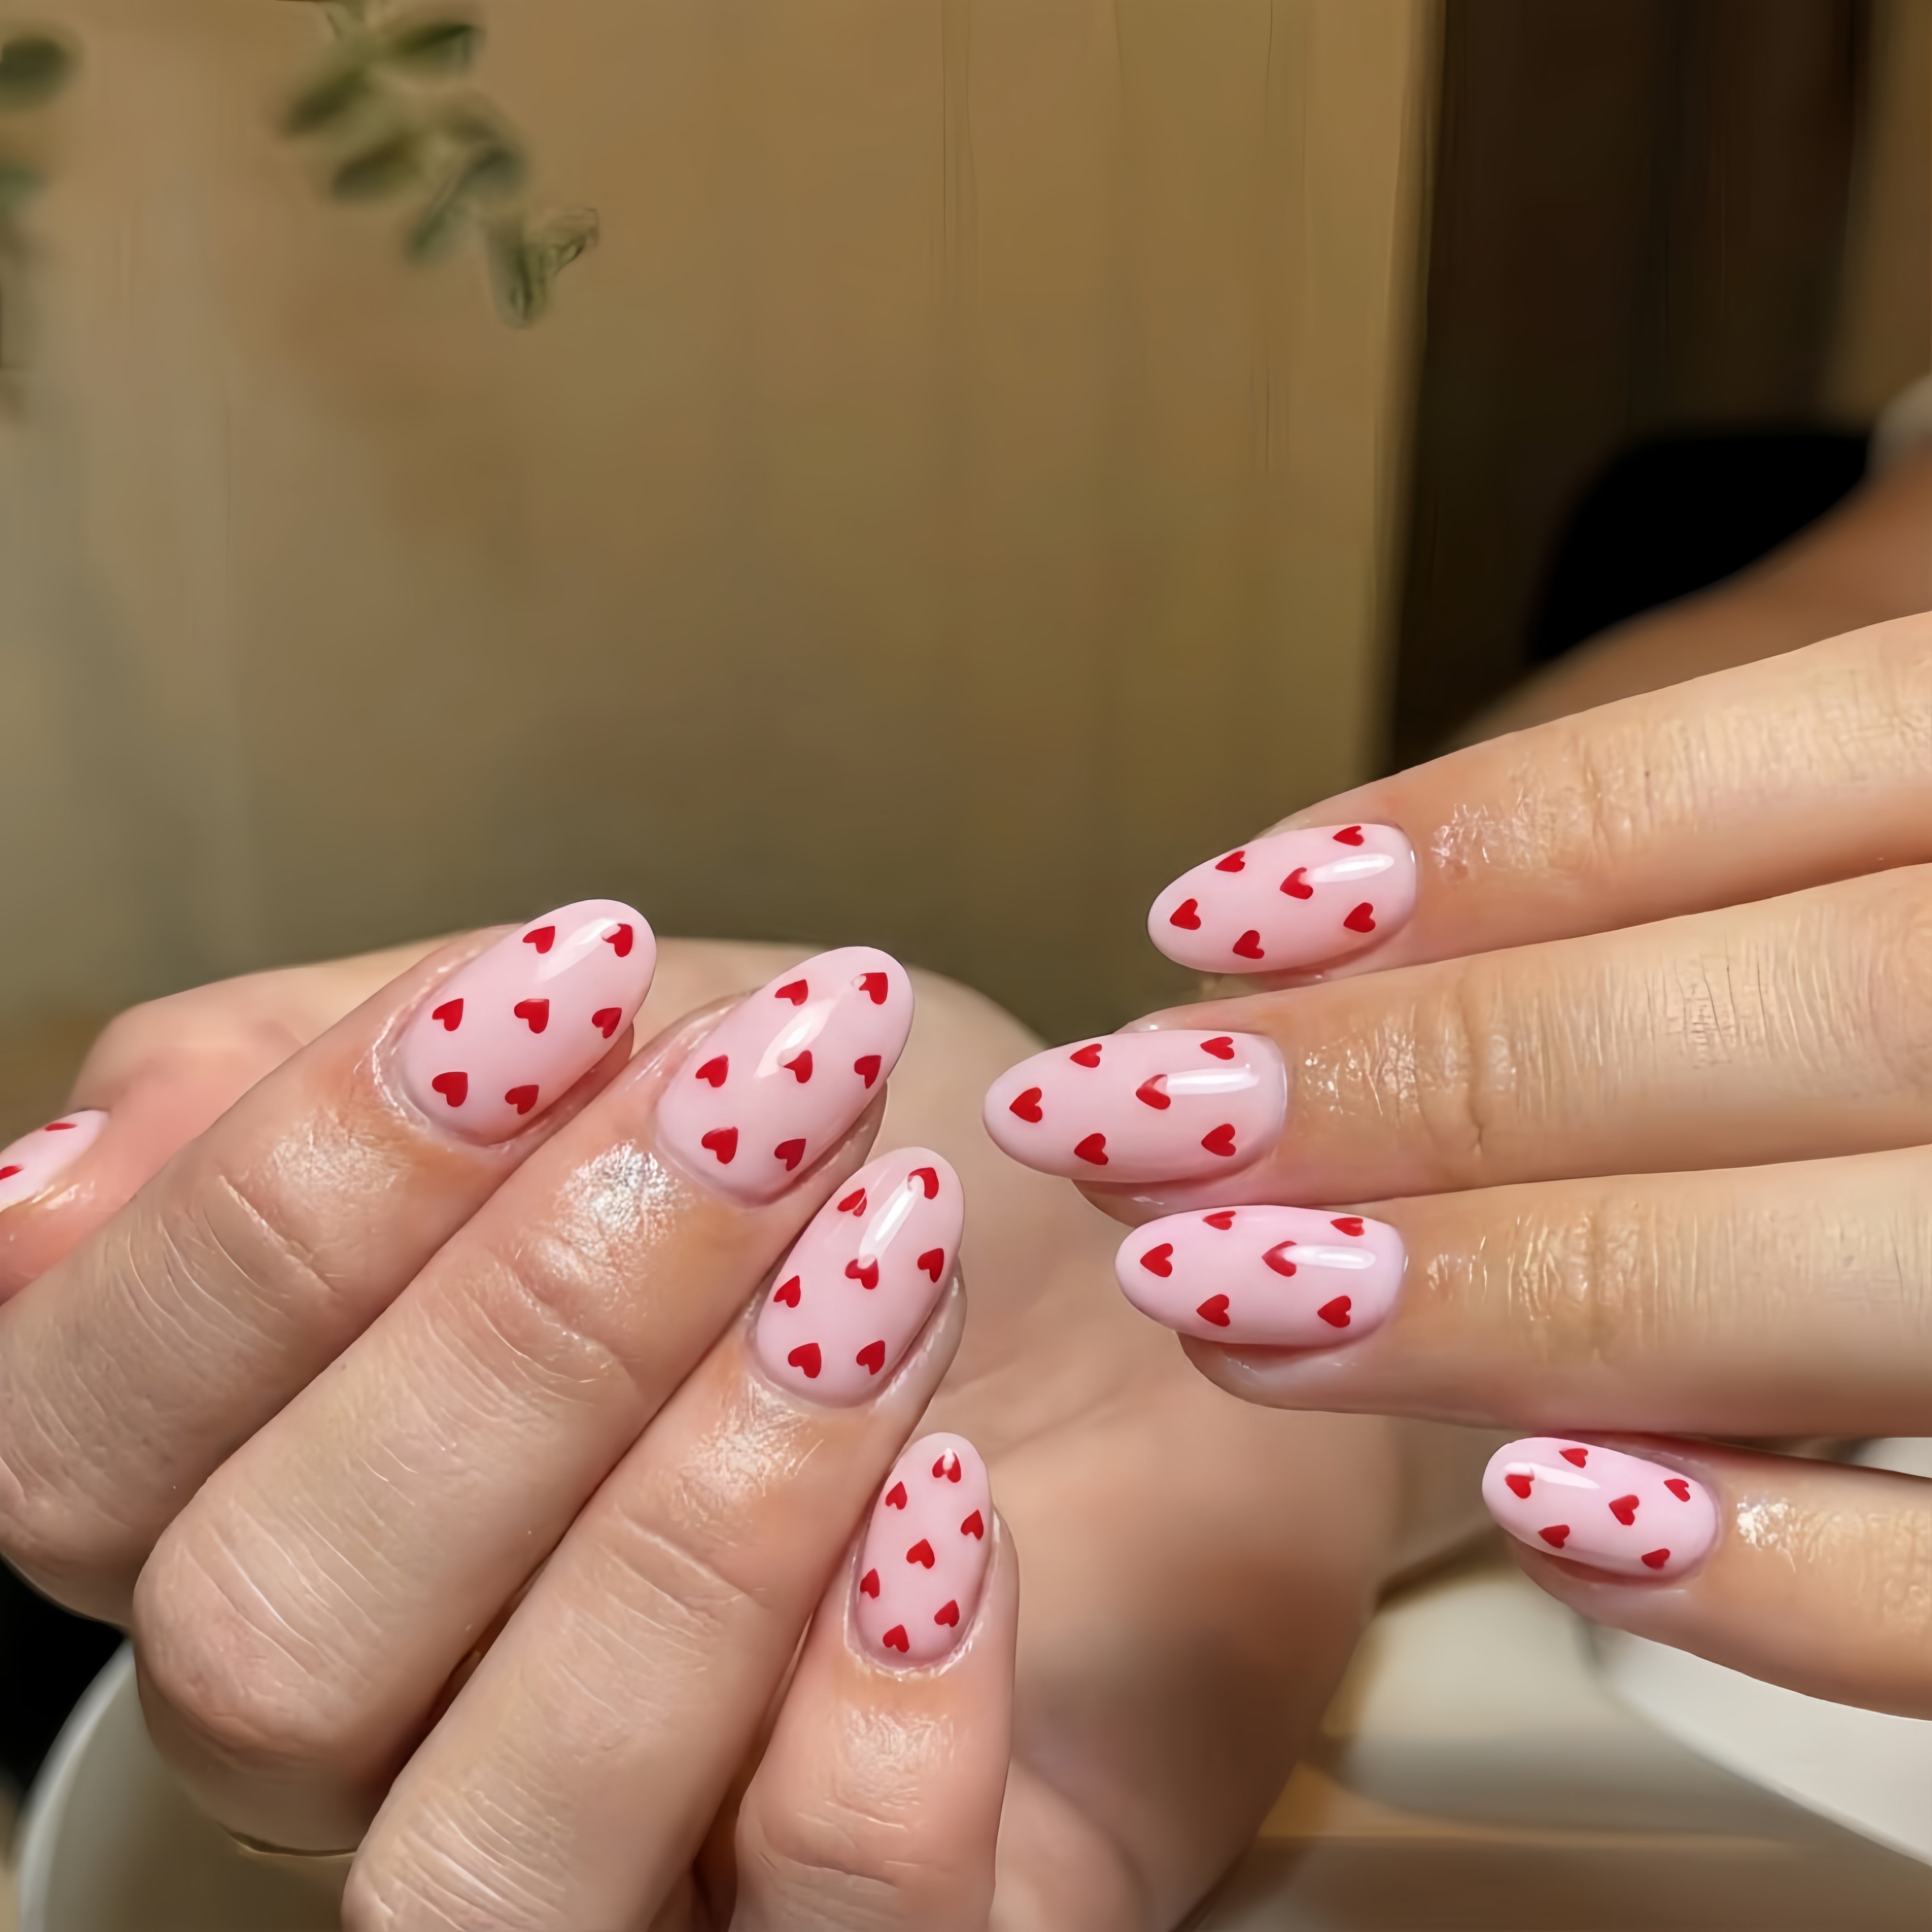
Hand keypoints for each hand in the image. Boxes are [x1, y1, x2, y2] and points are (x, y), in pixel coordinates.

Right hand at [0, 919, 1448, 1926]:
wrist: (1121, 1304)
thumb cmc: (843, 1163)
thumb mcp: (603, 1048)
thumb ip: (315, 1086)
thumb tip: (45, 1190)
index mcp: (269, 1500)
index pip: (82, 1434)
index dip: (285, 1200)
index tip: (571, 978)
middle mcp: (377, 1740)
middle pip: (265, 1646)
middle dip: (529, 1331)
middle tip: (768, 1110)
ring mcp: (613, 1880)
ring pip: (485, 1855)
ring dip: (693, 1524)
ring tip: (880, 1275)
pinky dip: (882, 1727)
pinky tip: (961, 1514)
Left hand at [984, 615, 1931, 1720]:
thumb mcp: (1925, 830)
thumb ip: (1749, 851)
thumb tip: (1366, 913)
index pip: (1800, 755)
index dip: (1495, 836)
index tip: (1215, 911)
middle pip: (1809, 1017)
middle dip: (1437, 1077)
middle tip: (1137, 1122)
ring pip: (1866, 1274)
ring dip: (1515, 1299)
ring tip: (1224, 1296)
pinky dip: (1792, 1567)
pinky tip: (1550, 1513)